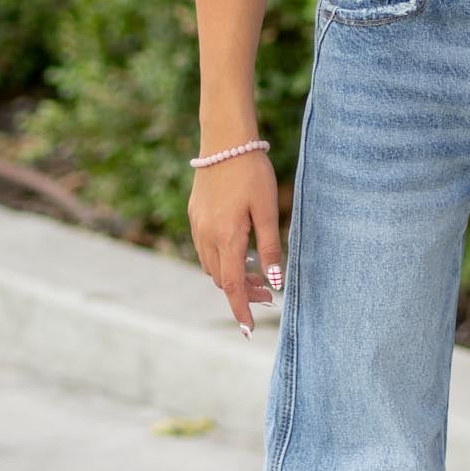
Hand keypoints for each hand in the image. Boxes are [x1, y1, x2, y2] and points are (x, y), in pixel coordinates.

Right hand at [189, 149, 282, 337]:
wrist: (224, 140)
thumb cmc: (252, 173)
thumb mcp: (267, 210)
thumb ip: (270, 247)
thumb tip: (274, 282)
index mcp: (225, 237)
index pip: (231, 286)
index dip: (241, 309)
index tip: (248, 330)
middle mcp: (206, 235)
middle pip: (221, 278)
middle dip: (243, 292)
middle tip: (270, 295)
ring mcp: (197, 225)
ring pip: (212, 265)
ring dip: (233, 276)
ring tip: (259, 275)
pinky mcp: (195, 215)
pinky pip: (206, 248)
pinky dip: (223, 259)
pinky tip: (242, 252)